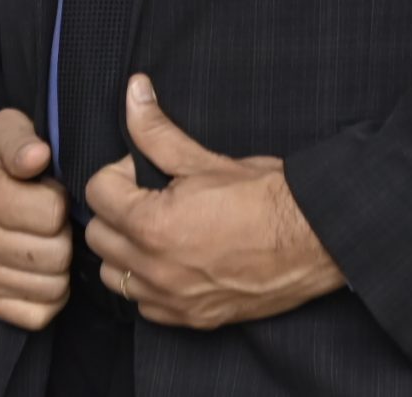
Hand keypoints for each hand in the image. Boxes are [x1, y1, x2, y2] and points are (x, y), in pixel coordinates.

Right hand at [0, 107, 72, 330]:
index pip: (51, 214)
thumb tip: (38, 156)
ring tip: (45, 241)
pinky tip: (40, 270)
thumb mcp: (2, 127)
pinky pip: (35, 315)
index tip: (50, 191)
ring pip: (50, 288)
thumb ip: (21, 138)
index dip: (61, 200)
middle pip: (54, 254)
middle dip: (63, 234)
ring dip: (59, 266)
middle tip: (50, 220)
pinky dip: (47, 296)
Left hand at [82, 74, 344, 329]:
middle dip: (117, 210)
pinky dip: (150, 285)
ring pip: (114, 276)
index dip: (119, 173)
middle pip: (99, 236)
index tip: (145, 171)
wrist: (314, 238)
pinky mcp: (192, 319)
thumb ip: (157, 131)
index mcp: (152, 225)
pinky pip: (145, 306)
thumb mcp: (205, 159)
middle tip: (151, 197)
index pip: (97, 193)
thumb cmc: (266, 197)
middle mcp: (155, 269)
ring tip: (159, 231)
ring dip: (126, 251)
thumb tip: (134, 93)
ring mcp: (172, 299)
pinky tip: (175, 262)